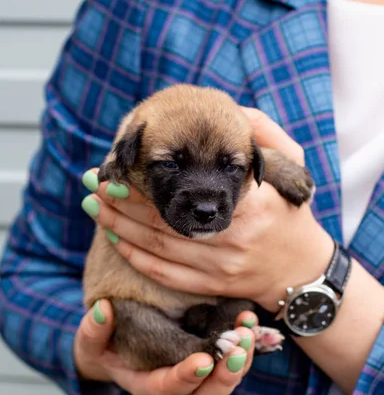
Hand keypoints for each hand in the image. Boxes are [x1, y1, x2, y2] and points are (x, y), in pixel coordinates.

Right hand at [74, 300, 256, 394]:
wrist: (118, 353)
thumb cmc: (103, 347)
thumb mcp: (90, 340)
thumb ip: (93, 330)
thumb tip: (102, 311)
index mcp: (147, 387)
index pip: (168, 388)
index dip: (186, 377)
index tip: (203, 360)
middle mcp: (176, 391)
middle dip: (225, 374)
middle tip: (239, 347)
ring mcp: (197, 381)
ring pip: (225, 382)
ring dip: (242, 360)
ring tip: (249, 330)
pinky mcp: (211, 365)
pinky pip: (232, 363)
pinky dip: (245, 346)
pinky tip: (250, 320)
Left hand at [82, 109, 333, 311]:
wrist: (301, 269)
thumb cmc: (290, 214)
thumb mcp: (291, 165)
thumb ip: (265, 132)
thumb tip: (233, 108)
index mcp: (248, 203)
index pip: (185, 192)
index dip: (142, 183)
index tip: (114, 169)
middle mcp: (231, 238)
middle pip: (162, 221)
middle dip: (121, 203)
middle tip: (93, 186)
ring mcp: (220, 267)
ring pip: (158, 248)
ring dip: (120, 229)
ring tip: (95, 208)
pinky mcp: (213, 286)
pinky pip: (166, 276)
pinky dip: (137, 259)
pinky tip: (116, 242)